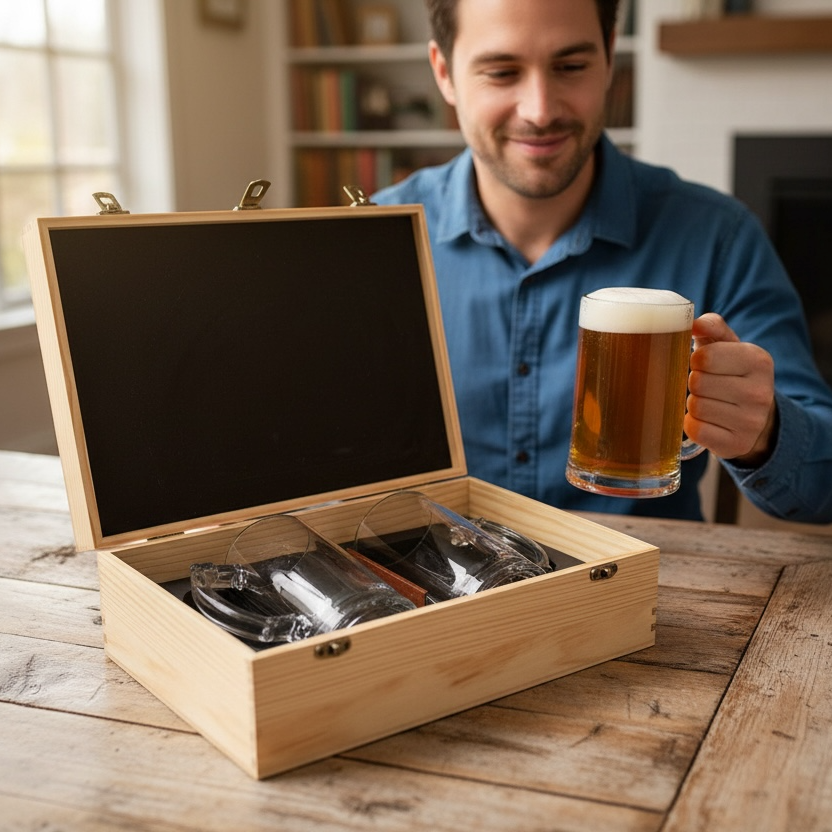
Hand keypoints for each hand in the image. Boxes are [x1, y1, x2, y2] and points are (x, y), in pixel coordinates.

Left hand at [686, 313, 776, 465]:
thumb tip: (693, 323)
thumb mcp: (727, 345)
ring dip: (693, 404)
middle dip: (694, 383)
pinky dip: (693, 424)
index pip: (704, 357)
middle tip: (706, 385)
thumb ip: (711, 327)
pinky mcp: (736, 444)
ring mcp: (750, 422)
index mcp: (758, 361)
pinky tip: (707, 420)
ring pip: (696, 407)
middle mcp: (760, 392)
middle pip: (697, 383)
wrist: (755, 416)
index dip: (696, 360)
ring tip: (709, 402)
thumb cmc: (731, 373)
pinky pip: (695, 430)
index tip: (704, 364)